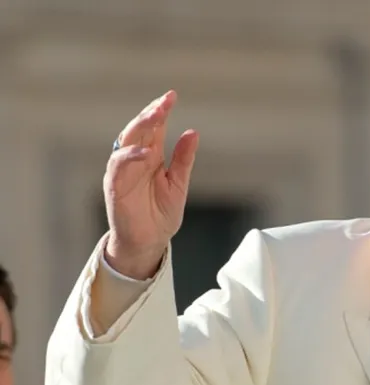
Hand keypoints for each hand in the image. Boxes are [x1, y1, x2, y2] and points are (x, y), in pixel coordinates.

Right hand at [103, 90, 198, 279]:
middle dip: (152, 113)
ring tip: (156, 115)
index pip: (154, 127)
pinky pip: (118, 166)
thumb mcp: (179, 184)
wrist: (149, 242)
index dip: (161, 111)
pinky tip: (146, 151)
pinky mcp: (115, 186)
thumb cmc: (160, 214)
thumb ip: (184, 159)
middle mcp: (135, 159)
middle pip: (140, 128)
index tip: (171, 96)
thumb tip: (193, 132)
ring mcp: (124, 171)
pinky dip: (130, 156)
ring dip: (140, 126)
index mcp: (152, 156)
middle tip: (165, 101)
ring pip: (126, 141)